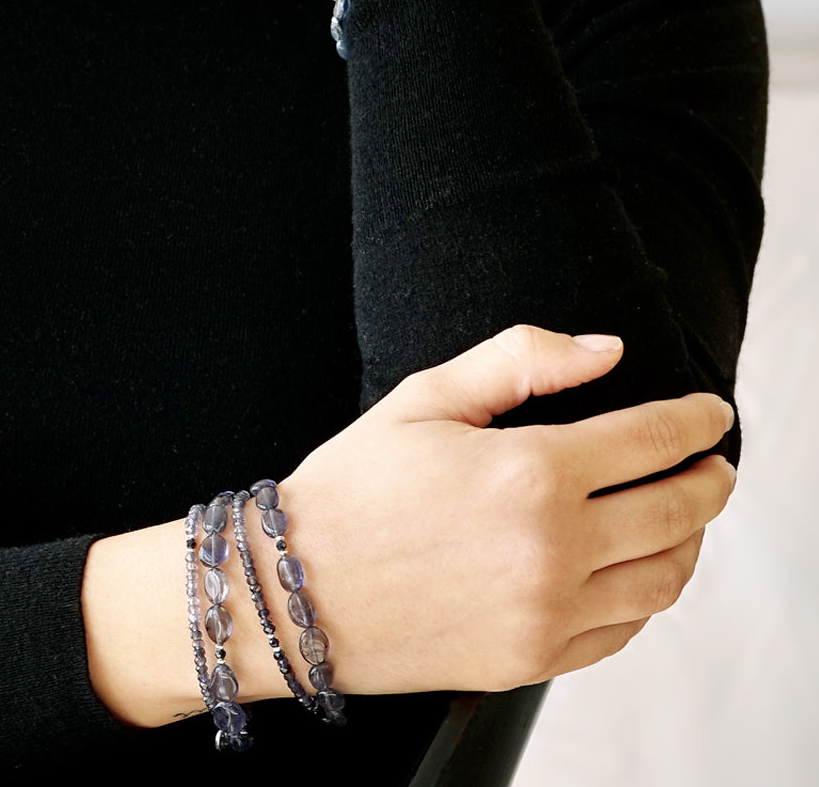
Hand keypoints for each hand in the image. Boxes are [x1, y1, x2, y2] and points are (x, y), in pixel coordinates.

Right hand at [272, 325, 735, 694]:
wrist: (295, 591)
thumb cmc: (353, 489)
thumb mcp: (425, 398)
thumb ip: (521, 359)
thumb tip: (605, 350)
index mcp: (529, 472)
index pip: (653, 439)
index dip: (698, 421)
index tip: (714, 413)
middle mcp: (551, 549)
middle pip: (678, 510)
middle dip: (711, 479)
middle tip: (715, 463)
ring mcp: (546, 614)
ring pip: (665, 577)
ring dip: (691, 538)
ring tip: (682, 515)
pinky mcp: (531, 660)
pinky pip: (624, 629)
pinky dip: (648, 594)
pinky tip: (632, 568)